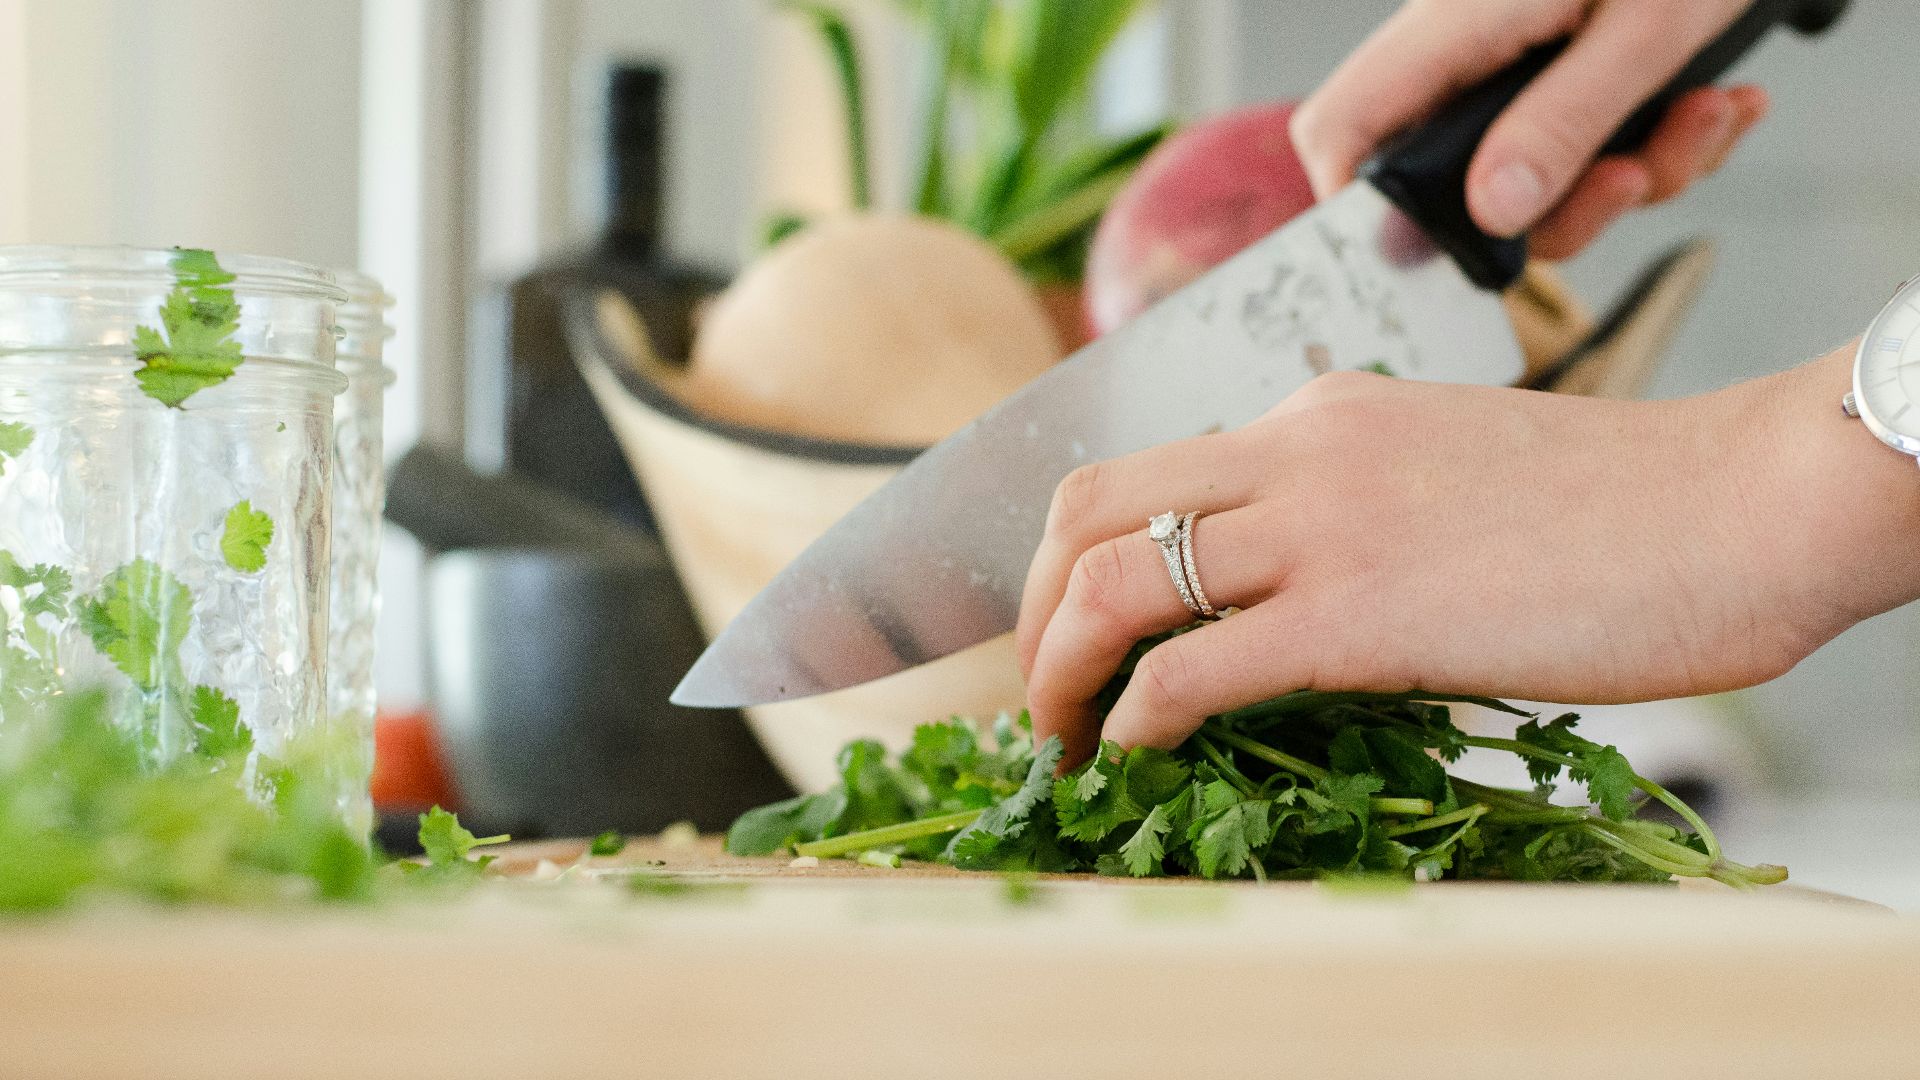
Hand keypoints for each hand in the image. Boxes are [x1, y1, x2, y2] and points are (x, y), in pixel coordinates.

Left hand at [1016, 348, 1919, 764]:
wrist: (1738, 504)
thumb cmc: (1617, 508)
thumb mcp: (1444, 470)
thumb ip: (1350, 509)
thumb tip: (1281, 601)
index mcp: (1314, 416)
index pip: (1139, 472)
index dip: (1071, 557)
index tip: (1070, 631)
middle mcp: (1294, 450)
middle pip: (1086, 510)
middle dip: (1031, 610)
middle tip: (1039, 691)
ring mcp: (1320, 526)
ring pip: (1112, 584)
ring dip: (1057, 673)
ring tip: (1060, 740)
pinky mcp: (1359, 614)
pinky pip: (1192, 669)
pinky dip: (1133, 717)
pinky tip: (1133, 752)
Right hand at [1291, 0, 1767, 259]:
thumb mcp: (1644, 28)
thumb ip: (1564, 121)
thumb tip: (1493, 210)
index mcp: (1452, 25)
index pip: (1342, 127)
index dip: (1357, 207)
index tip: (1426, 257)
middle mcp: (1467, 53)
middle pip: (1456, 186)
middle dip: (1565, 209)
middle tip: (1634, 175)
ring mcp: (1514, 69)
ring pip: (1539, 184)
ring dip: (1637, 174)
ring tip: (1705, 113)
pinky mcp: (1563, 77)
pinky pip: (1590, 154)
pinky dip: (1661, 146)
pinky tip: (1713, 102)